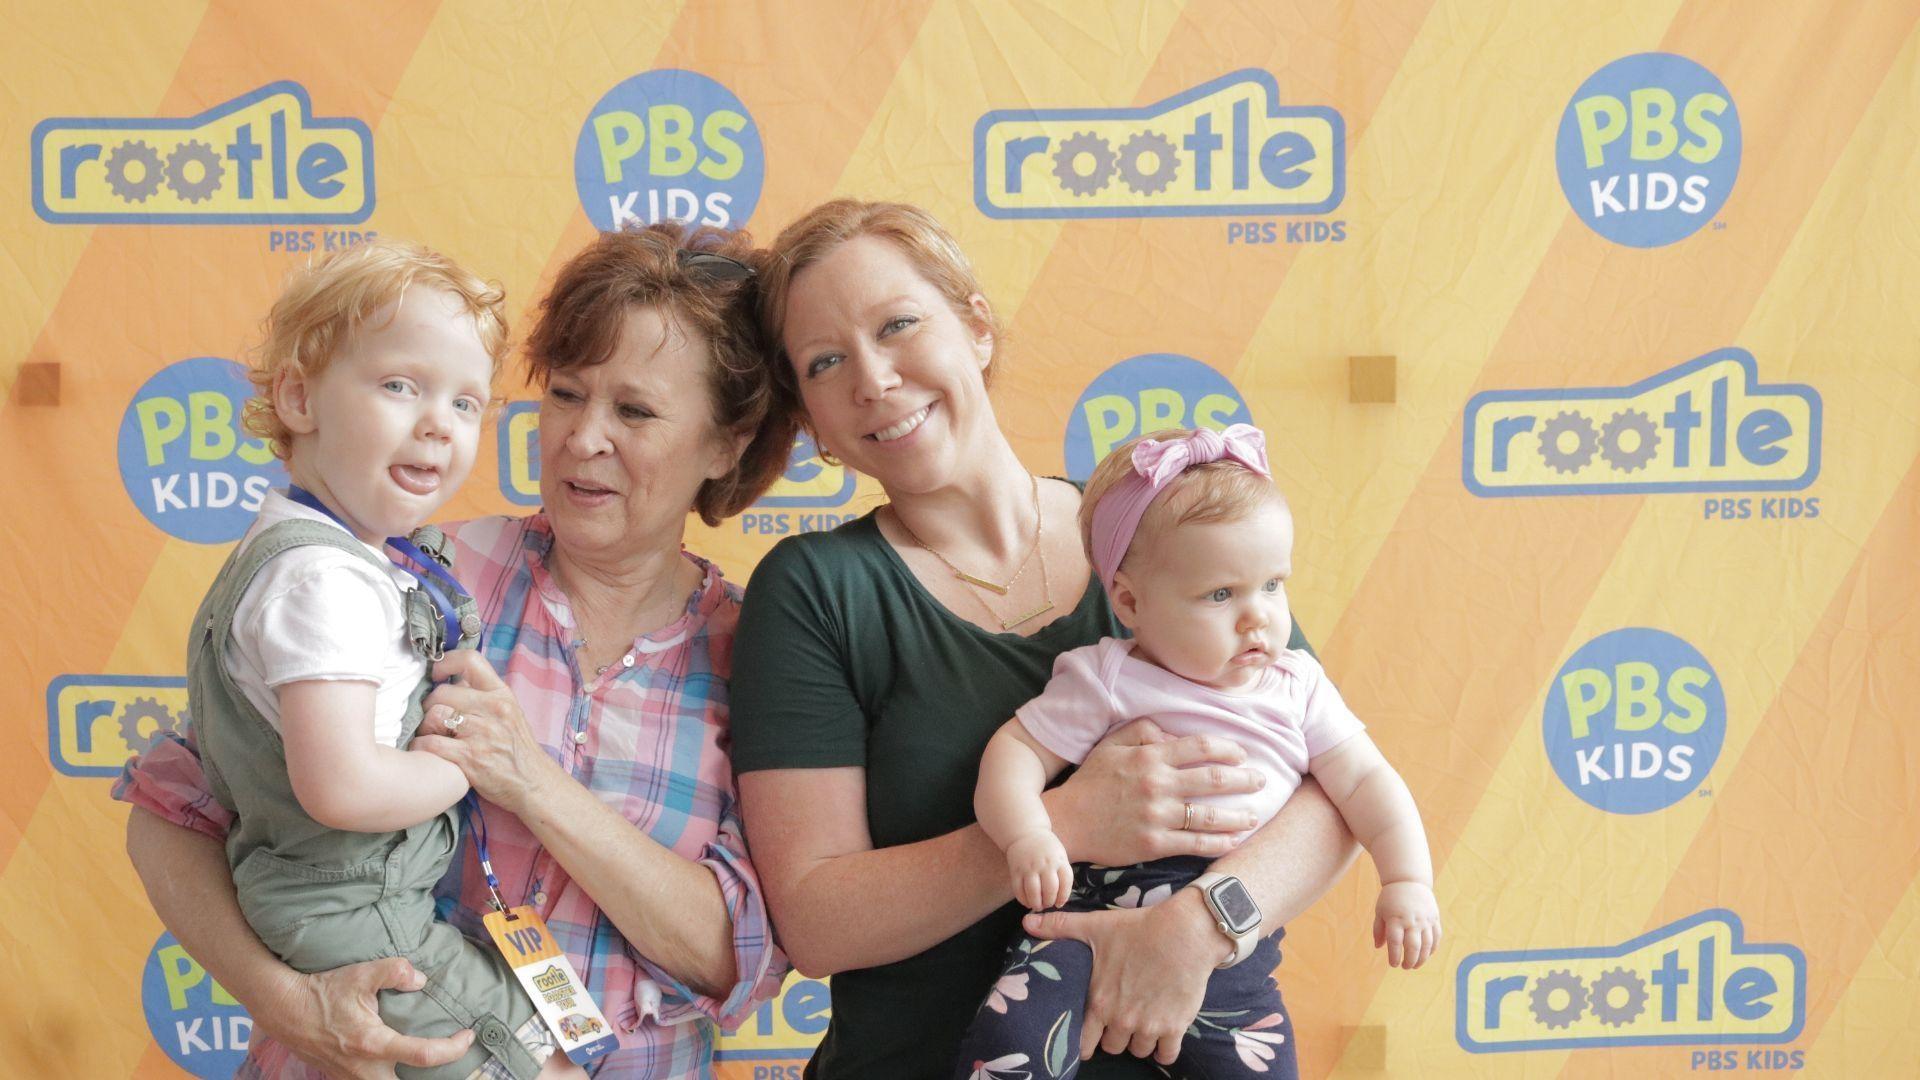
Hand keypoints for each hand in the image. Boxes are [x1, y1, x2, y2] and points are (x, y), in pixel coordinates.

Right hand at [252, 957, 472, 1079]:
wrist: (284, 1008)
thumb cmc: (323, 991)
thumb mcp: (361, 973)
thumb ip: (395, 971)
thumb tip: (421, 979)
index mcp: (373, 1044)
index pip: (424, 1055)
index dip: (453, 1048)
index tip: (468, 1036)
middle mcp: (364, 1068)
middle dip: (430, 1076)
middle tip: (450, 1055)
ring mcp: (350, 1077)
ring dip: (407, 1076)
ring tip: (425, 1059)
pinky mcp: (341, 1076)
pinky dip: (387, 1075)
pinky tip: (395, 1062)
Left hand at [414, 650, 558, 814]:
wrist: (532, 783)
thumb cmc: (517, 749)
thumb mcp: (510, 713)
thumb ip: (484, 695)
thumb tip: (454, 680)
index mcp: (502, 694)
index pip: (470, 660)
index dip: (446, 663)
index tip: (436, 674)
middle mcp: (493, 710)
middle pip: (443, 692)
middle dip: (430, 705)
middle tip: (433, 717)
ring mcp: (481, 734)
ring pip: (434, 715)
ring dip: (425, 726)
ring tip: (431, 734)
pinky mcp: (469, 758)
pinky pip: (430, 743)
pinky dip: (421, 746)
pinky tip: (427, 750)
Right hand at [1005, 831, 1072, 910]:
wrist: (1026, 832)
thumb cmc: (1046, 847)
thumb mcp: (1060, 855)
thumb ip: (1062, 873)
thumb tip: (1062, 897)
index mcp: (1059, 860)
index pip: (1065, 882)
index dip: (1063, 896)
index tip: (1060, 903)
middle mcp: (1045, 864)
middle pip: (1050, 889)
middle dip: (1049, 902)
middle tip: (1047, 904)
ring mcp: (1029, 867)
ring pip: (1033, 892)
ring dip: (1036, 903)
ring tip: (1038, 905)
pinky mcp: (1016, 870)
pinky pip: (1018, 890)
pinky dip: (1022, 899)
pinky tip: (1027, 901)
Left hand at [1022, 888, 1221, 1064]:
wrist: (1185, 932)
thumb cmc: (1138, 928)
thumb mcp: (1095, 925)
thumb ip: (1059, 927)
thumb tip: (1026, 920)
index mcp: (1100, 1001)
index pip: (1083, 1041)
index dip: (1084, 1041)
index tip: (1090, 1035)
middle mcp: (1122, 1019)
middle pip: (1113, 1047)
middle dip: (1115, 1037)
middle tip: (1120, 1021)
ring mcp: (1149, 1026)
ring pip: (1139, 1051)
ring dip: (1139, 1041)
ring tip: (1142, 1022)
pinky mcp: (1175, 1027)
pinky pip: (1166, 1055)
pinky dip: (1164, 1050)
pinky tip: (1163, 1036)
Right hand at [1047, 718, 1264, 865]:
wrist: (1067, 822)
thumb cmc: (1091, 781)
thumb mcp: (1111, 745)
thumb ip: (1143, 731)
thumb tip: (1173, 735)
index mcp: (1149, 757)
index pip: (1200, 747)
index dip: (1227, 749)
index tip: (1241, 755)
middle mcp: (1157, 785)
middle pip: (1213, 779)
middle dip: (1243, 780)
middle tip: (1261, 780)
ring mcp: (1157, 816)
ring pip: (1209, 815)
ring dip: (1238, 815)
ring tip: (1254, 814)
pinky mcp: (1154, 844)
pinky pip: (1195, 844)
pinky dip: (1219, 843)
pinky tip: (1234, 841)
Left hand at [1374, 881, 1440, 968]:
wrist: (1409, 881)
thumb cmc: (1391, 898)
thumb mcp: (1380, 911)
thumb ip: (1378, 930)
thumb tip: (1378, 947)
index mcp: (1395, 919)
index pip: (1395, 943)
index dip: (1394, 956)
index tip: (1393, 964)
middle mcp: (1411, 920)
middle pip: (1413, 946)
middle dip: (1409, 961)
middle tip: (1405, 967)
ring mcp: (1425, 920)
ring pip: (1426, 945)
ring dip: (1422, 958)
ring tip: (1415, 965)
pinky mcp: (1434, 918)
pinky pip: (1436, 937)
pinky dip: (1432, 949)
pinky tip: (1426, 955)